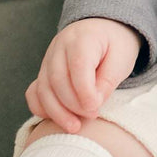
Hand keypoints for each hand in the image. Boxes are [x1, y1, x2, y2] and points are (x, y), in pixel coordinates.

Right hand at [25, 18, 141, 133]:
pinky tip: (56, 118)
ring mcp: (48, 58)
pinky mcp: (44, 71)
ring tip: (74, 127)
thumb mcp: (122, 58)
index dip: (85, 92)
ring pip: (43, 88)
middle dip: (73, 104)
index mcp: (83, 37)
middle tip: (91, 116)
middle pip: (57, 79)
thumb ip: (108, 80)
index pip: (78, 66)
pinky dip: (41, 107)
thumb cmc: (115, 45)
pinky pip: (34, 92)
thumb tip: (92, 104)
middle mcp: (60, 45)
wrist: (103, 29)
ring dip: (57, 111)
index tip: (96, 108)